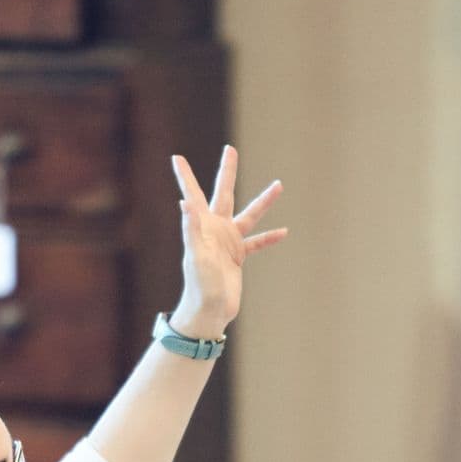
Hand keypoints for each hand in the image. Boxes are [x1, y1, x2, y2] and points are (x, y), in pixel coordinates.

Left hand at [169, 145, 287, 339]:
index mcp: (202, 226)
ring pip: (249, 215)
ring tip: (279, 185)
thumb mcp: (196, 255)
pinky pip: (256, 243)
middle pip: (223, 193)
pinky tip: (283, 232)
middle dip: (227, 171)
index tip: (177, 157)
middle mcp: (214, 229)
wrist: (208, 311)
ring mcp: (227, 242)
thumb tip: (183, 203)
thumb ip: (191, 229)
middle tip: (230, 149)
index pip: (192, 194)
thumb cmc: (199, 285)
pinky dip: (269, 237)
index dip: (185, 176)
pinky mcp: (237, 257)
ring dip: (263, 202)